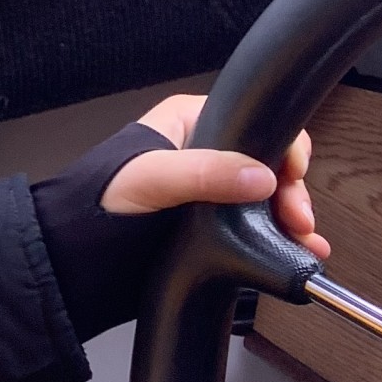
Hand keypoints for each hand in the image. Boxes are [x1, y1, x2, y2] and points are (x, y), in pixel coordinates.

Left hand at [101, 93, 328, 257]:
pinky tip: (296, 252)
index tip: (291, 176)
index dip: (280, 148)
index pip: (252, 122)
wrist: (78, 258)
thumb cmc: (98, 203)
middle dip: (288, 190)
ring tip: (303, 241)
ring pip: (266, 197)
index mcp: (189, 123)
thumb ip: (203, 173)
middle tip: (298, 219)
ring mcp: (209, 191)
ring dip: (290, 218)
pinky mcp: (210, 225)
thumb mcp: (150, 179)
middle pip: (267, 163)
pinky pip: (255, 227)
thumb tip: (259, 176)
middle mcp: (203, 152)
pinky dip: (279, 239)